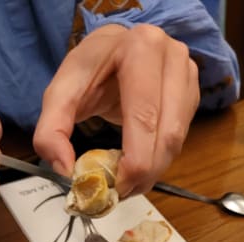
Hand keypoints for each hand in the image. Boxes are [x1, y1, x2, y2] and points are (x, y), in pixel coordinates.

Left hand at [33, 24, 198, 196]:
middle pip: (167, 135)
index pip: (144, 117)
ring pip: (178, 142)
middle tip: (122, 192)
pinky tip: (140, 163)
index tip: (116, 187)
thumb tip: (64, 170)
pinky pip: (181, 139)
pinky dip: (160, 160)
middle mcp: (172, 57)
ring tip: (128, 182)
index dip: (135, 161)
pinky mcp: (193, 93)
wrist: (115, 49)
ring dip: (154, 171)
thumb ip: (51, 131)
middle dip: (144, 173)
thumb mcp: (61, 93)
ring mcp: (188, 75)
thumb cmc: (91, 69)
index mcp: (141, 49)